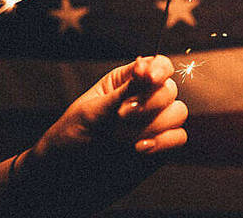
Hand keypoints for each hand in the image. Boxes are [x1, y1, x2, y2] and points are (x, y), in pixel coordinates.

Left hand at [10, 56, 187, 213]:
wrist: (64, 177)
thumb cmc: (71, 137)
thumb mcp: (94, 110)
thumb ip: (125, 90)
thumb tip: (147, 68)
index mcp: (127, 82)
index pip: (158, 65)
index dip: (159, 69)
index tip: (150, 79)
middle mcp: (144, 99)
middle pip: (169, 90)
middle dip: (148, 104)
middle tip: (120, 116)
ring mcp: (154, 123)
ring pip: (178, 113)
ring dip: (152, 126)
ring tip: (123, 138)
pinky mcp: (161, 147)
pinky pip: (178, 137)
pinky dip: (163, 142)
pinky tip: (140, 149)